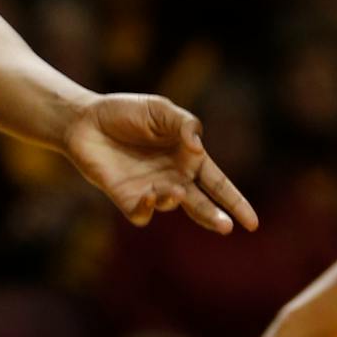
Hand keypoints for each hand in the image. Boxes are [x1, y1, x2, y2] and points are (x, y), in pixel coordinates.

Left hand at [64, 94, 258, 234]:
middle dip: (215, 216)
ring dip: (177, 200)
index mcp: (188, 158)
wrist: (85, 120)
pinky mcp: (128, 198)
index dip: (235, 202)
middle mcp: (174, 178)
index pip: (218, 184)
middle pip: (202, 204)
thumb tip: (197, 148)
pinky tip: (149, 194)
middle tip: (226, 227)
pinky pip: (143, 213)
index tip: (252, 223)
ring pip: (173, 207)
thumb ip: (185, 124)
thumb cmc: (125, 112)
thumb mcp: (160, 110)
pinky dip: (149, 207)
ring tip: (175, 191)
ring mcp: (151, 190)